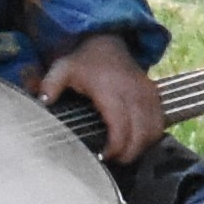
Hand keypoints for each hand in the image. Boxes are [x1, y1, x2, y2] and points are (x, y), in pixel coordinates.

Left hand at [35, 33, 164, 164]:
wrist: (108, 41)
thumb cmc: (84, 61)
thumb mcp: (63, 68)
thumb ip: (50, 84)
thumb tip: (43, 102)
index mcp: (111, 89)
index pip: (120, 126)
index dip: (115, 147)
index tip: (103, 157)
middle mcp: (134, 92)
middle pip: (141, 133)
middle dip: (129, 153)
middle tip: (114, 161)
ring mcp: (148, 94)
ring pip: (154, 130)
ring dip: (142, 147)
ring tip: (124, 154)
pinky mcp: (155, 96)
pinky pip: (159, 122)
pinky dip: (151, 136)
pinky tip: (136, 142)